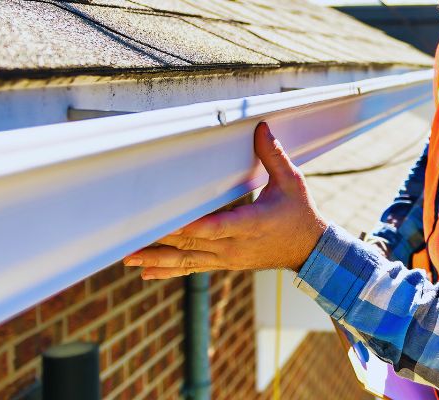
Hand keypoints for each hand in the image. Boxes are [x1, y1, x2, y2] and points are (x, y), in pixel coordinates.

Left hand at [123, 122, 327, 278]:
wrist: (310, 251)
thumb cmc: (300, 213)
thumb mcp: (293, 182)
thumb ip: (273, 155)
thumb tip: (260, 127)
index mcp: (251, 224)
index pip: (215, 227)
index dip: (190, 227)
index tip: (166, 224)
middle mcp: (234, 245)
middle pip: (192, 243)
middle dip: (160, 241)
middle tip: (130, 239)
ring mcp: (227, 258)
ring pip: (187, 259)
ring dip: (157, 260)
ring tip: (129, 259)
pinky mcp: (224, 263)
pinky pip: (192, 268)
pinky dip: (169, 271)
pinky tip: (146, 274)